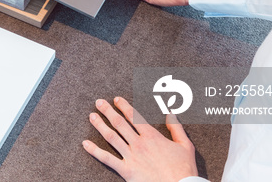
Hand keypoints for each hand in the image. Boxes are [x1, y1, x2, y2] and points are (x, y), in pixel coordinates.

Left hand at [83, 97, 197, 181]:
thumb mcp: (185, 146)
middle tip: (98, 102)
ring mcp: (131, 157)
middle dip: (108, 111)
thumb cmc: (184, 170)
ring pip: (111, 137)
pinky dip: (95, 151)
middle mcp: (139, 144)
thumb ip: (176, 128)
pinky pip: (107, 159)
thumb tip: (170, 113)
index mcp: (152, 136)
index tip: (116, 99)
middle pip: (119, 123)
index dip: (123, 106)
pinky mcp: (126, 170)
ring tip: (92, 116)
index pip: (134, 116)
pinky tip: (85, 144)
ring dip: (100, 125)